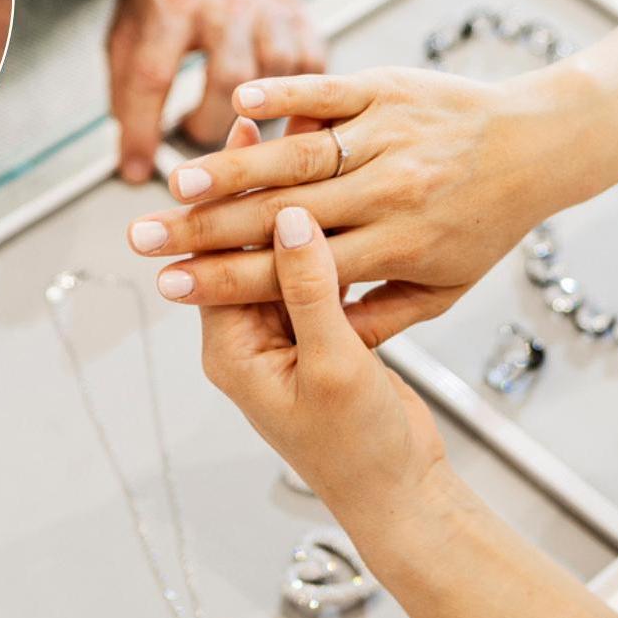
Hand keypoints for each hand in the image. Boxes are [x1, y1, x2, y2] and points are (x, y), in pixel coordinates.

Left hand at [108, 0, 321, 182]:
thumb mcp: (129, 28)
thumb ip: (126, 87)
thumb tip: (134, 159)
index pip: (154, 76)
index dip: (142, 132)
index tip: (135, 168)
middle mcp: (227, 0)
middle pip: (229, 84)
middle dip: (207, 128)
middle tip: (192, 138)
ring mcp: (272, 9)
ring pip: (275, 85)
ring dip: (251, 120)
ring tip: (230, 125)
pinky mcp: (303, 22)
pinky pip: (307, 77)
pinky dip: (291, 103)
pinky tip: (270, 107)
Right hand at [127, 67, 580, 344]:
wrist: (538, 145)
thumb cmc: (485, 222)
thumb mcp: (445, 287)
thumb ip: (380, 315)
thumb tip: (316, 338)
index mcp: (397, 248)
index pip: (294, 273)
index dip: (225, 280)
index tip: (168, 286)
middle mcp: (390, 194)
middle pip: (280, 217)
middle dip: (204, 233)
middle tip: (141, 240)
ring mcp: (388, 137)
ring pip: (297, 157)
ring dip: (231, 170)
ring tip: (176, 185)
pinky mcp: (388, 90)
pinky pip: (328, 92)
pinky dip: (284, 95)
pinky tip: (238, 104)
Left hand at [199, 118, 444, 515]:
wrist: (398, 493)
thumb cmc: (359, 447)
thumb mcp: (334, 365)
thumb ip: (311, 290)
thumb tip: (286, 218)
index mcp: (236, 351)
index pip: (219, 257)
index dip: (229, 194)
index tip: (237, 138)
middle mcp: (250, 341)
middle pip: (242, 250)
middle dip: (251, 190)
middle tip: (256, 124)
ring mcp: (284, 339)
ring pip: (279, 259)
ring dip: (287, 210)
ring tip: (296, 148)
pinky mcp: (319, 339)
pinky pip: (311, 277)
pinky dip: (319, 240)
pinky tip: (332, 199)